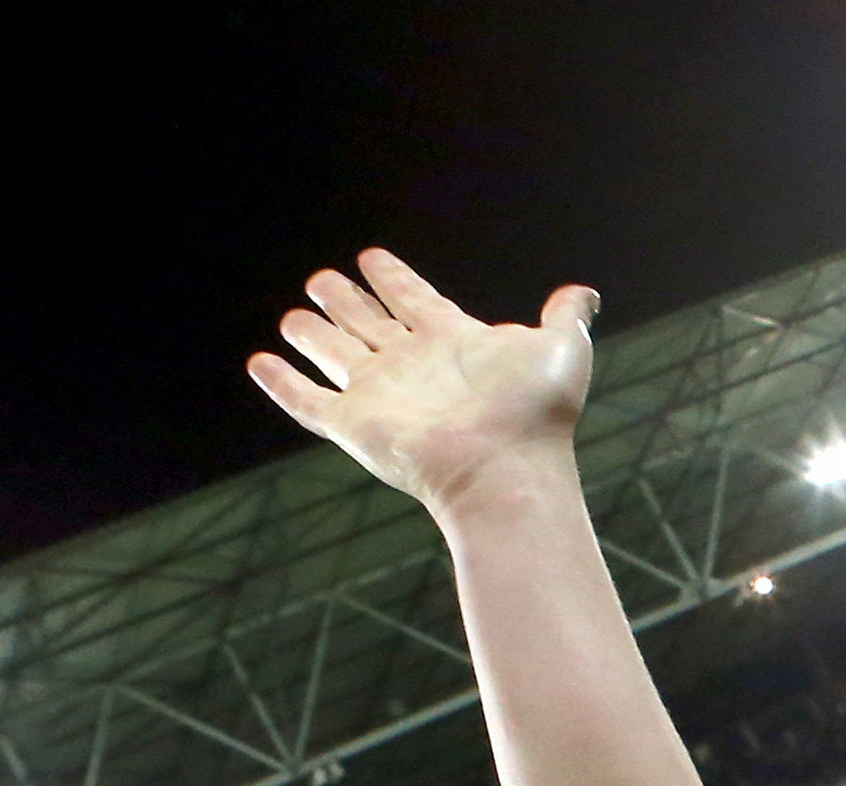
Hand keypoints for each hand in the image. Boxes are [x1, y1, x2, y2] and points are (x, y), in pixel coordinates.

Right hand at [247, 249, 599, 518]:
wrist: (507, 467)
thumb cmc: (536, 412)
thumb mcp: (561, 349)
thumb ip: (566, 317)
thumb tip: (584, 294)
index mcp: (452, 341)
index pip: (415, 300)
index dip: (394, 278)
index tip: (373, 258)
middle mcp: (412, 365)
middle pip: (368, 323)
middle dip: (346, 300)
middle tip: (322, 279)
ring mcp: (380, 395)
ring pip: (335, 355)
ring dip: (312, 334)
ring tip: (294, 316)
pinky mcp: (353, 425)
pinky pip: (307, 400)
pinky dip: (282, 383)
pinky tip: (260, 363)